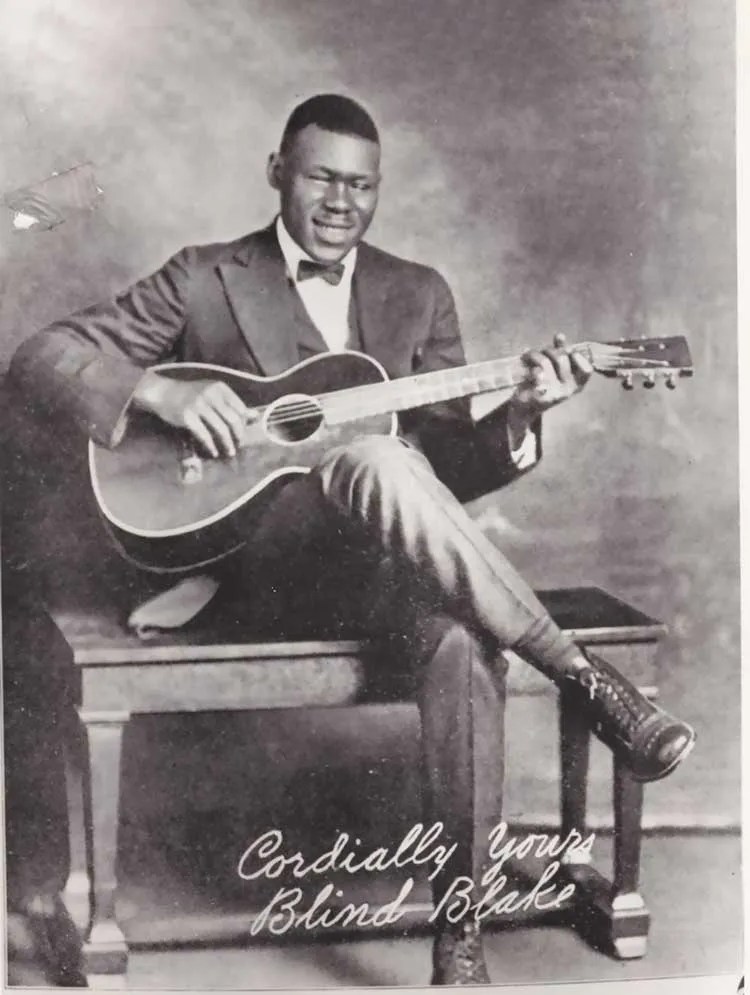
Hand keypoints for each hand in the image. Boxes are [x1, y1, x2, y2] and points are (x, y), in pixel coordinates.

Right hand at [132, 371, 257, 457]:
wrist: (163, 392)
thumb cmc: (190, 394)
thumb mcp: (212, 394)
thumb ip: (231, 404)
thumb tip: (254, 416)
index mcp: (220, 388)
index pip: (240, 408)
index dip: (244, 423)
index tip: (243, 433)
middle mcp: (211, 394)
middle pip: (233, 419)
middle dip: (239, 435)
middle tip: (240, 445)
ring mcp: (198, 405)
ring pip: (221, 429)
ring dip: (228, 443)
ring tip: (230, 452)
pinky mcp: (187, 416)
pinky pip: (204, 435)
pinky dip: (211, 445)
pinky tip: (213, 452)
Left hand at [508, 333, 592, 434]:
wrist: (525, 406)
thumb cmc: (543, 383)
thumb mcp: (556, 368)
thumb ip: (561, 352)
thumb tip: (560, 336)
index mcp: (577, 384)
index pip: (586, 369)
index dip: (577, 356)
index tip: (568, 350)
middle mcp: (568, 390)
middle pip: (561, 358)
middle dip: (549, 349)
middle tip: (540, 351)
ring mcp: (553, 393)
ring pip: (545, 362)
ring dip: (535, 353)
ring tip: (529, 354)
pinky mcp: (538, 394)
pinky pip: (535, 372)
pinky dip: (529, 363)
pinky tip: (524, 361)